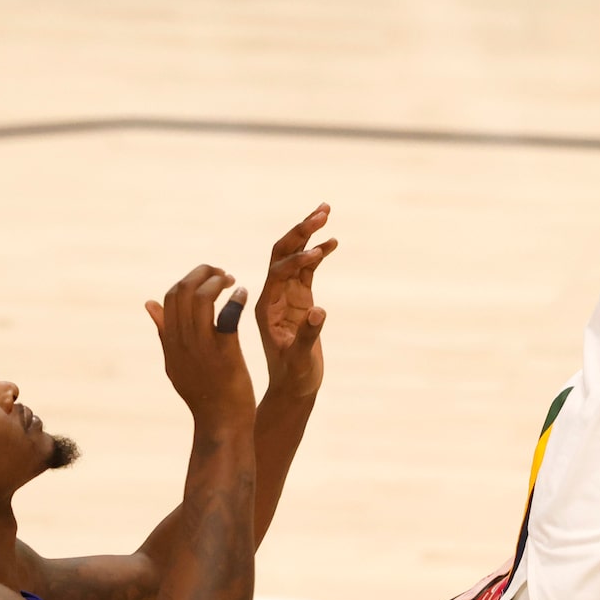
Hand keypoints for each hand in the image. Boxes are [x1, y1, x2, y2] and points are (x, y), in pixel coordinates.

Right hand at [145, 264, 255, 431]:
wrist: (222, 423)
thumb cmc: (204, 391)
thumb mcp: (176, 363)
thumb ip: (164, 333)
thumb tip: (149, 303)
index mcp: (171, 343)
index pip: (170, 297)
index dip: (189, 280)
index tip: (209, 280)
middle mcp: (182, 343)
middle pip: (183, 291)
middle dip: (203, 273)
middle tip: (222, 275)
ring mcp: (202, 348)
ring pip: (202, 298)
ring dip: (218, 281)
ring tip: (232, 282)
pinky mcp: (225, 353)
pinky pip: (228, 315)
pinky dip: (235, 299)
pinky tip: (242, 294)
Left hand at [255, 204, 334, 404]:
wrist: (292, 389)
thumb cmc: (294, 377)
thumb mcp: (299, 359)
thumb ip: (308, 336)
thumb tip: (319, 311)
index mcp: (267, 308)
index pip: (278, 272)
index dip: (298, 260)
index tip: (319, 253)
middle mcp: (273, 296)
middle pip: (282, 254)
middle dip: (300, 232)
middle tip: (321, 211)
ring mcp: (286, 295)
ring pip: (294, 256)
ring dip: (308, 234)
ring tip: (325, 211)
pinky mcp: (300, 299)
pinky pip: (307, 269)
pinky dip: (318, 253)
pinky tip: (332, 242)